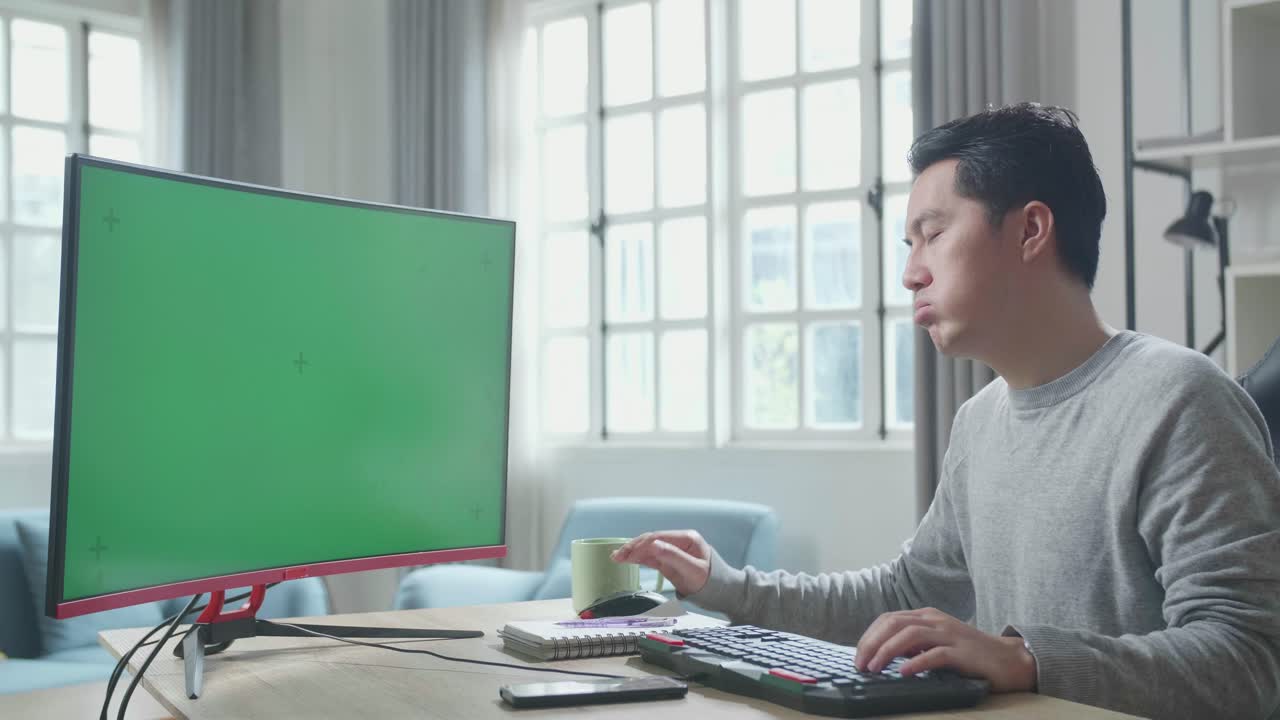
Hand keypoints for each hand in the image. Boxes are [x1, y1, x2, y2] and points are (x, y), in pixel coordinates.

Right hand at [610, 530, 712, 595]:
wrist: (723, 592)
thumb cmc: (713, 581)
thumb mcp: (694, 571)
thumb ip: (673, 557)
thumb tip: (654, 545)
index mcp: (687, 538)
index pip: (658, 538)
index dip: (641, 545)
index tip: (628, 554)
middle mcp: (679, 541)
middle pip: (651, 541)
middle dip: (633, 547)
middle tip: (617, 556)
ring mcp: (673, 551)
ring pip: (648, 549)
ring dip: (633, 552)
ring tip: (616, 557)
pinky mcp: (670, 561)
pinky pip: (651, 558)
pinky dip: (638, 558)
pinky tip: (626, 559)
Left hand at [854, 607, 1036, 692]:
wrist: (1009, 659)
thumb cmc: (969, 654)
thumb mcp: (935, 643)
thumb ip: (912, 644)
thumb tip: (882, 653)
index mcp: (926, 616)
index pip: (888, 619)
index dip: (869, 637)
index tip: (858, 656)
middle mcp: (935, 620)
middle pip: (893, 624)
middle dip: (871, 644)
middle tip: (860, 665)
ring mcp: (949, 634)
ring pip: (909, 635)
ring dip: (887, 652)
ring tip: (875, 669)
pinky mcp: (962, 652)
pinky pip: (935, 654)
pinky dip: (916, 662)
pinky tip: (904, 672)